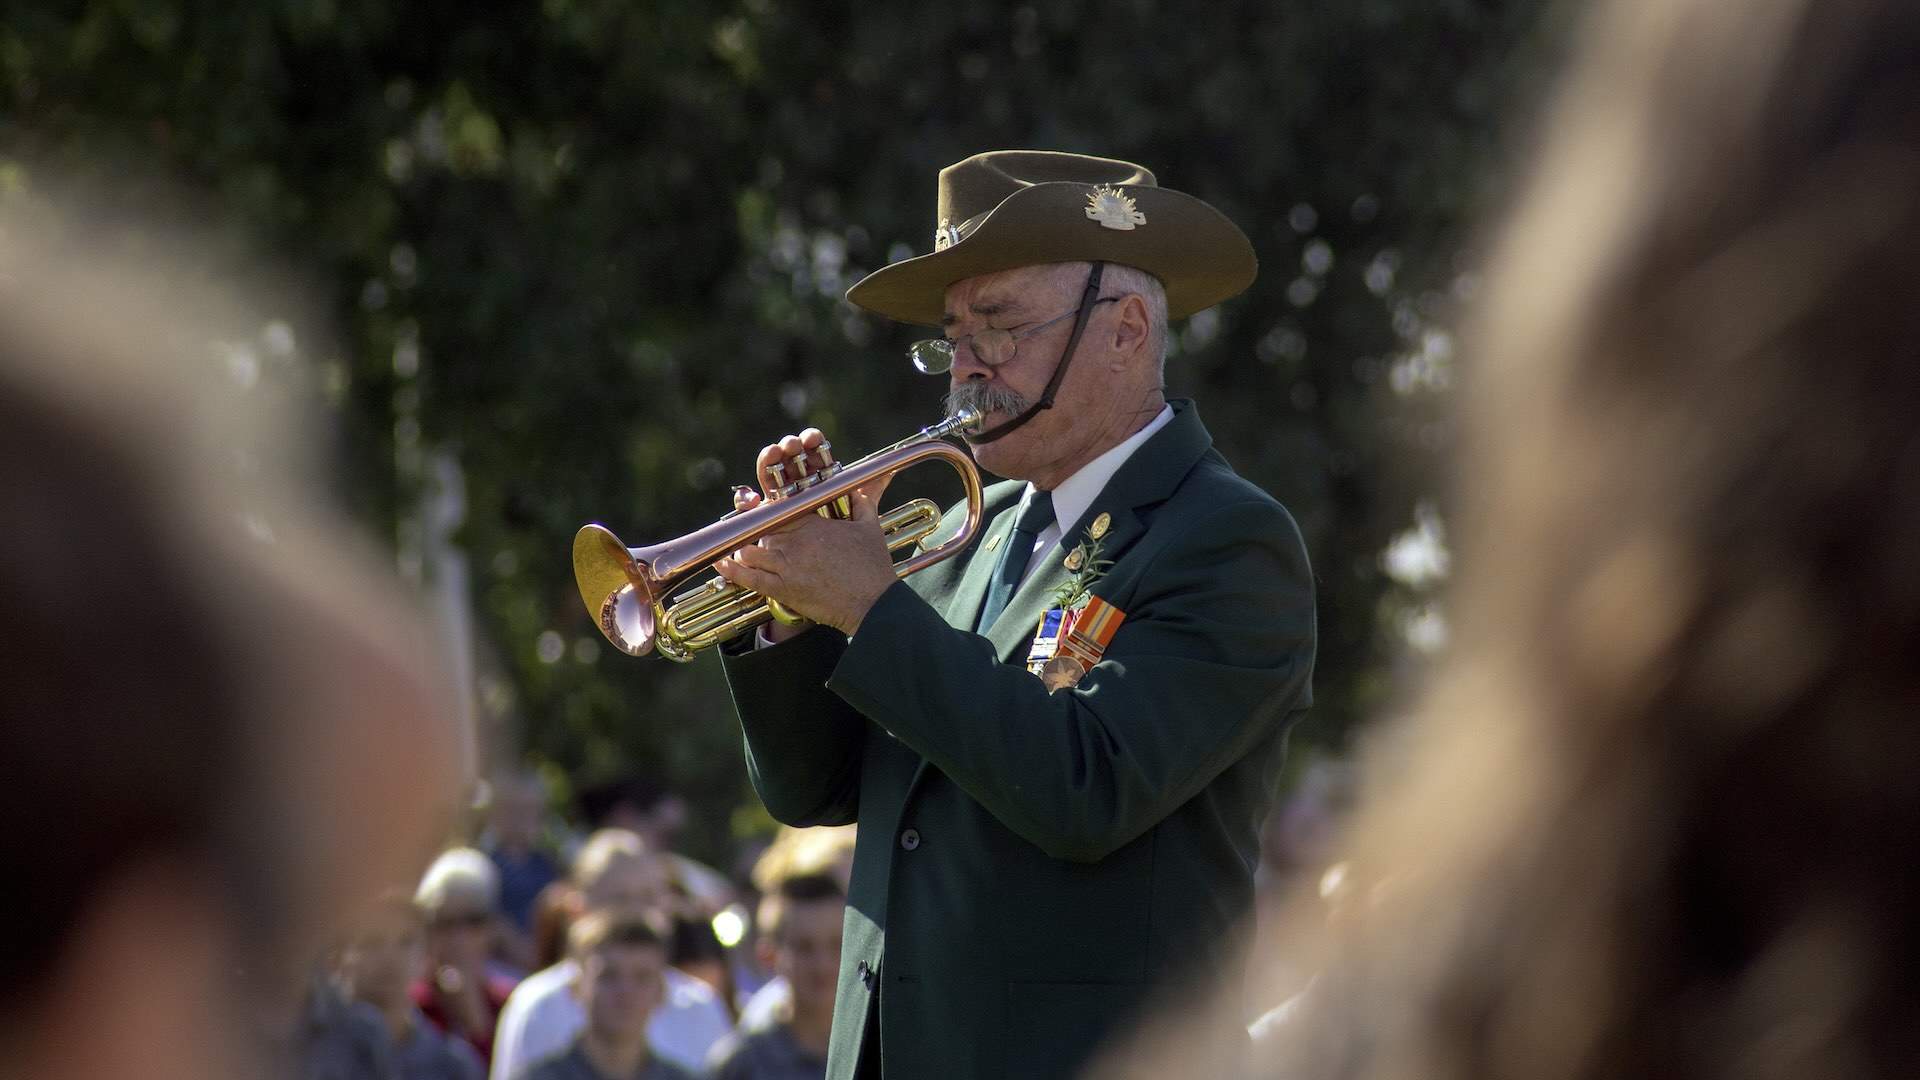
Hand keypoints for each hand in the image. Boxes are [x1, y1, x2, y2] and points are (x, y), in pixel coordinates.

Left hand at [716, 428, 898, 636]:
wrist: (873, 603)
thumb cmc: (873, 567)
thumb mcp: (870, 528)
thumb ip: (861, 504)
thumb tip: (858, 489)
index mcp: (813, 524)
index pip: (778, 508)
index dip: (765, 509)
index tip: (758, 509)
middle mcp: (795, 542)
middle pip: (760, 528)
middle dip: (752, 530)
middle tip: (746, 532)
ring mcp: (787, 566)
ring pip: (749, 550)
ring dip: (742, 549)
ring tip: (738, 550)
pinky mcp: (783, 589)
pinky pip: (749, 578)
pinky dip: (732, 570)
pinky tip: (721, 564)